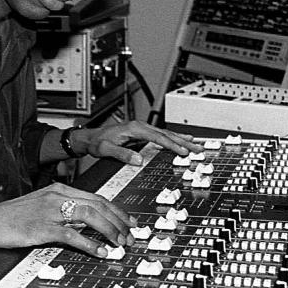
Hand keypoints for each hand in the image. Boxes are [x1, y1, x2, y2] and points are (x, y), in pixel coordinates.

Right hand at [0, 182, 134, 258]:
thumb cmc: (12, 217)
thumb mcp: (42, 207)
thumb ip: (64, 213)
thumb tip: (87, 226)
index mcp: (60, 190)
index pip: (98, 198)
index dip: (118, 211)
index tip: (131, 223)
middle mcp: (58, 196)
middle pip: (99, 205)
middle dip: (120, 222)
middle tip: (131, 237)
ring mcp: (50, 211)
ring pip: (90, 216)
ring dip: (110, 231)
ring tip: (120, 244)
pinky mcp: (41, 227)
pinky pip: (72, 235)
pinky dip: (90, 244)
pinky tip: (100, 252)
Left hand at [77, 120, 202, 165]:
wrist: (90, 138)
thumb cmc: (97, 143)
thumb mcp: (106, 150)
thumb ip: (121, 154)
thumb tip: (138, 159)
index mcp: (134, 129)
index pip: (158, 137)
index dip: (172, 144)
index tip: (183, 151)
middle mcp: (140, 127)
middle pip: (166, 134)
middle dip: (183, 141)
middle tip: (197, 148)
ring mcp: (142, 129)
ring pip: (166, 134)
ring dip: (181, 139)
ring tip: (196, 144)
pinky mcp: (142, 134)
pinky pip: (162, 136)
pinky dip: (173, 139)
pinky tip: (181, 141)